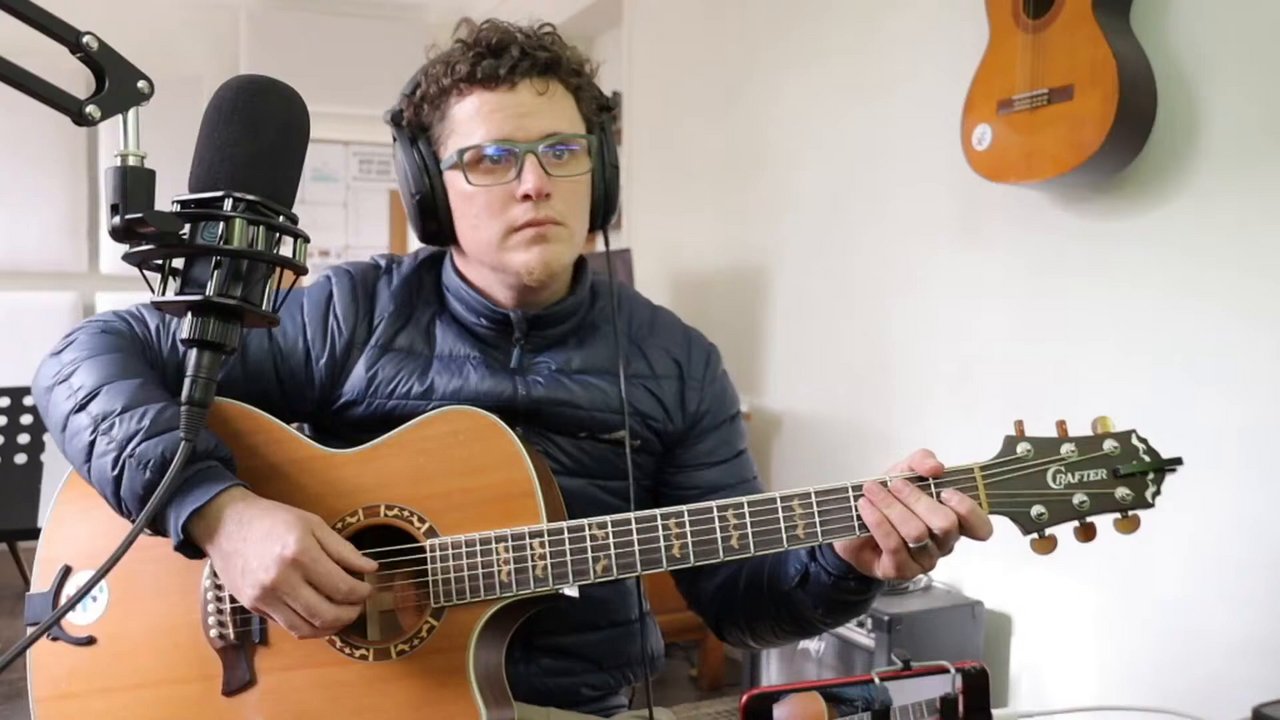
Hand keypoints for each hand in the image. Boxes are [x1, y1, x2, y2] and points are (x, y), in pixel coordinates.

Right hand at [186, 486, 378, 638]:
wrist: (226, 524)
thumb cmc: (273, 519)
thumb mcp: (313, 523)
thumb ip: (343, 549)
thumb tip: (370, 569)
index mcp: (300, 553)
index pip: (341, 587)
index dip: (361, 593)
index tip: (368, 588)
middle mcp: (281, 579)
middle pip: (326, 614)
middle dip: (350, 614)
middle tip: (359, 605)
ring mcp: (265, 597)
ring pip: (307, 629)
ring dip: (331, 627)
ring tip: (342, 615)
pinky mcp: (253, 607)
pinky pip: (288, 627)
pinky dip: (309, 627)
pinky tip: (319, 617)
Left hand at [834, 449, 992, 580]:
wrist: (853, 525)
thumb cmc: (887, 501)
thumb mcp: (904, 471)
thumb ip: (922, 461)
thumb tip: (935, 466)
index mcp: (954, 521)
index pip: (981, 527)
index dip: (968, 510)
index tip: (946, 492)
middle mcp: (943, 544)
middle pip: (945, 525)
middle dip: (917, 499)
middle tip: (895, 484)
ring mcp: (924, 560)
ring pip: (916, 533)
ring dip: (891, 507)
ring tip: (872, 491)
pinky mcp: (900, 570)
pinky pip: (894, 545)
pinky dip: (878, 521)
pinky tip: (866, 507)